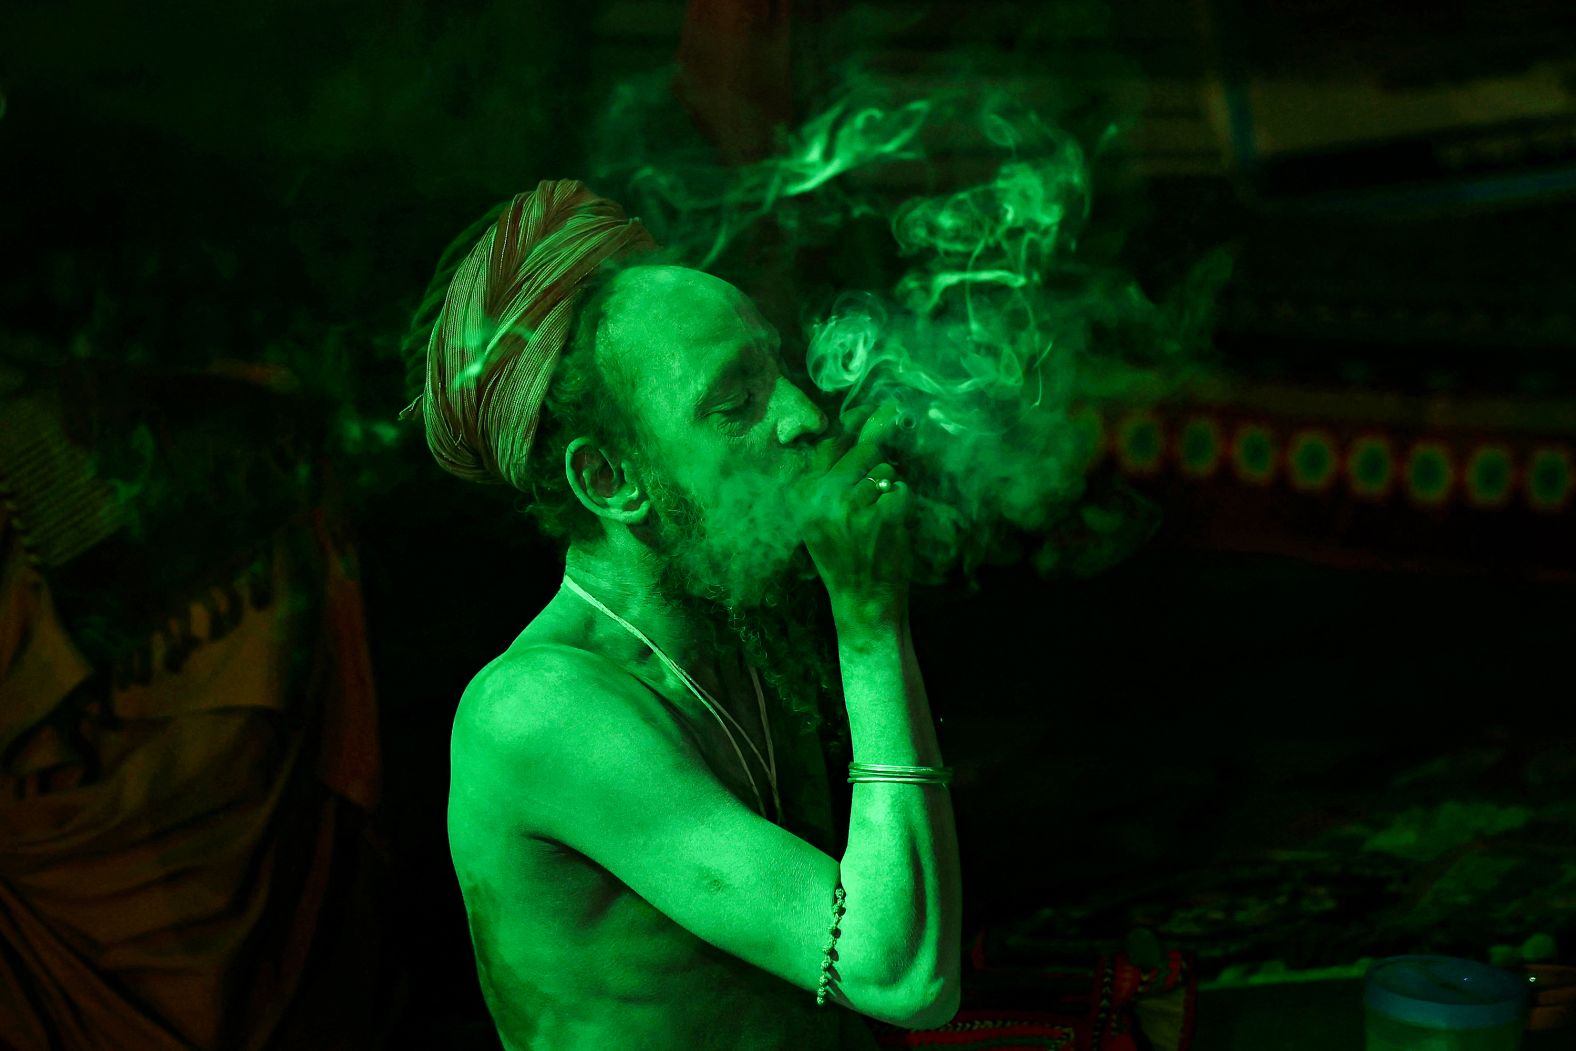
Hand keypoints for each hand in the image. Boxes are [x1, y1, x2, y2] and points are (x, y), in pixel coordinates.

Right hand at [792, 402, 913, 615]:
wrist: (861, 600)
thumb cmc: (847, 555)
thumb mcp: (824, 514)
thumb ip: (835, 473)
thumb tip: (868, 418)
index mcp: (803, 493)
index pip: (832, 443)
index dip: (857, 422)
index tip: (876, 410)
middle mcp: (822, 494)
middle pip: (863, 450)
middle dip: (877, 462)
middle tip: (875, 495)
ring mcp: (852, 504)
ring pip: (885, 470)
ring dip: (888, 490)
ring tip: (876, 521)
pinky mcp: (880, 514)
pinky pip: (901, 489)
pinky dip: (902, 505)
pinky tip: (888, 529)